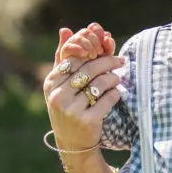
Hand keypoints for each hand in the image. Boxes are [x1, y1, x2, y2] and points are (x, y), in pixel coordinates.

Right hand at [45, 23, 123, 151]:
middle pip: (89, 69)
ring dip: (113, 77)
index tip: (104, 49)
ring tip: (118, 77)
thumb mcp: (61, 84)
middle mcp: (58, 95)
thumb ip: (63, 56)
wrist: (73, 144)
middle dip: (108, 61)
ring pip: (100, 83)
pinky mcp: (86, 120)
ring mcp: (71, 109)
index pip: (74, 58)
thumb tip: (65, 29)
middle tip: (121, 59)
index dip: (91, 51)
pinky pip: (107, 99)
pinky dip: (115, 94)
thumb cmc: (68, 106)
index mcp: (51, 83)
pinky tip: (116, 92)